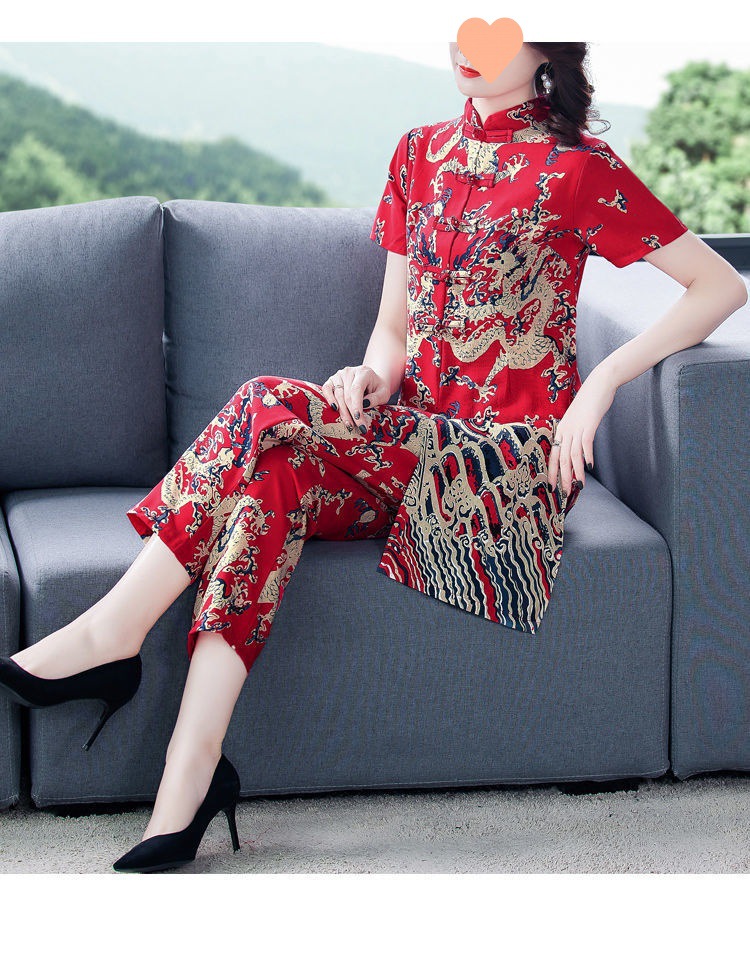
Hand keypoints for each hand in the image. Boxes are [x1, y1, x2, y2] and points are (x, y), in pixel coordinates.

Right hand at [321, 365, 389, 435]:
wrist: (370, 380)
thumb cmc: (377, 388)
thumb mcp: (383, 392)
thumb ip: (376, 398)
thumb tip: (364, 404)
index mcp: (363, 372)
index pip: (357, 389)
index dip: (356, 405)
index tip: (358, 419)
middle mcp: (349, 372)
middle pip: (347, 395)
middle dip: (352, 413)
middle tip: (358, 427)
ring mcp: (339, 375)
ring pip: (337, 395)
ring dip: (343, 412)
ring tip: (349, 425)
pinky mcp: (331, 380)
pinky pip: (326, 390)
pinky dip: (329, 399)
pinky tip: (335, 409)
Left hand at [548, 371, 616, 495]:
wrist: (598, 384)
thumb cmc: (589, 403)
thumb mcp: (578, 420)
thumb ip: (575, 434)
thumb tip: (577, 451)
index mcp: (561, 430)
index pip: (554, 455)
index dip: (552, 472)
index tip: (552, 486)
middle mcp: (566, 430)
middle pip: (561, 458)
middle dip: (563, 477)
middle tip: (565, 493)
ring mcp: (577, 427)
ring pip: (573, 454)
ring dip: (576, 472)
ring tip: (579, 486)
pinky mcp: (589, 424)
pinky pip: (585, 443)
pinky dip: (587, 456)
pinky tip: (589, 467)